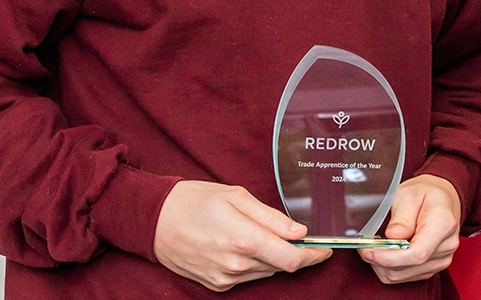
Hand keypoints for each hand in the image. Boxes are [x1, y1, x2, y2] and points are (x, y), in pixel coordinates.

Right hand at [153, 180, 331, 292]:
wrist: (154, 220)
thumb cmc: (194, 200)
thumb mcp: (235, 195)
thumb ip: (270, 216)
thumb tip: (299, 232)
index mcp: (244, 238)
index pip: (291, 258)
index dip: (313, 256)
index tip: (326, 248)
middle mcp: (236, 264)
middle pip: (281, 265)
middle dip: (294, 252)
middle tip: (299, 235)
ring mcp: (226, 278)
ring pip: (266, 271)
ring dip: (274, 256)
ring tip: (263, 234)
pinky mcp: (217, 285)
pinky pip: (248, 276)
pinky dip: (255, 262)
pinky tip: (244, 244)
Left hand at [361, 174, 460, 284]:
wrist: (442, 197)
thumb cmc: (425, 192)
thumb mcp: (409, 193)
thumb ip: (402, 216)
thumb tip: (392, 236)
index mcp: (442, 224)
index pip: (417, 253)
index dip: (390, 257)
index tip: (369, 250)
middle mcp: (446, 246)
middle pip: (409, 267)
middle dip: (381, 261)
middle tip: (363, 245)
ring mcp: (442, 259)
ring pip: (405, 276)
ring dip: (383, 266)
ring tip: (373, 246)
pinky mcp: (434, 266)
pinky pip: (408, 276)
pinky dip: (391, 268)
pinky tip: (384, 252)